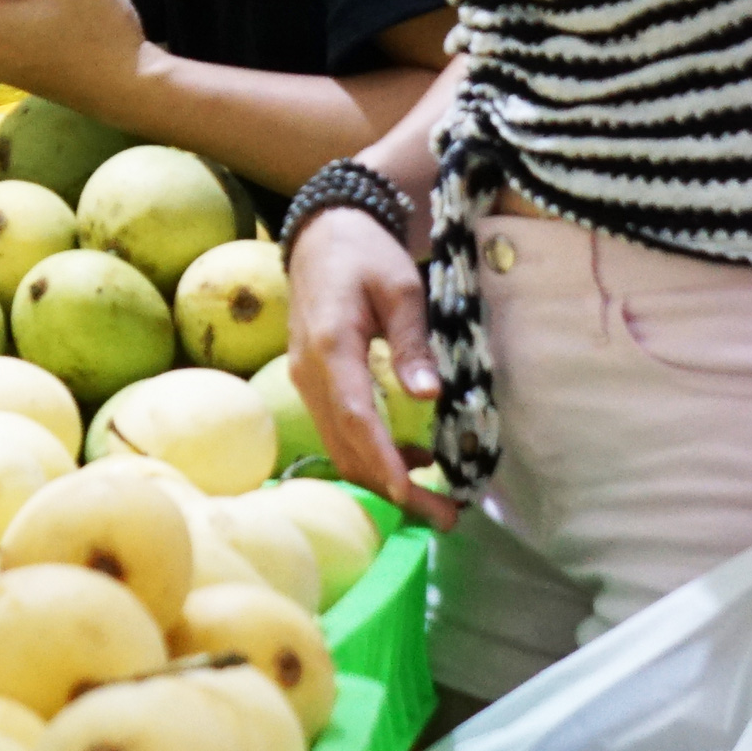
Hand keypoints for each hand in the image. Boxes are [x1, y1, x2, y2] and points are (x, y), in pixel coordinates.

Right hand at [287, 203, 452, 527]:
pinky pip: (339, 432)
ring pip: (340, 446)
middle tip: (445, 516)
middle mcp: (310, 372)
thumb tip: (429, 395)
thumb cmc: (365, 254)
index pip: (354, 416)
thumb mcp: (401, 288)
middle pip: (346, 446)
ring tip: (435, 498)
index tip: (410, 493)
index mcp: (332, 346)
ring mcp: (306, 381)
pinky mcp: (313, 384)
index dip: (381, 459)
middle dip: (392, 488)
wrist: (322, 234)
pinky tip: (413, 456)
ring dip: (383, 477)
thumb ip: (412, 342)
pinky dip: (373, 454)